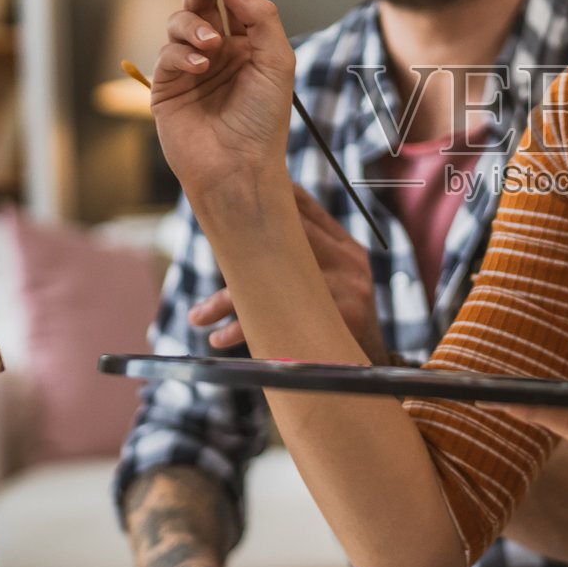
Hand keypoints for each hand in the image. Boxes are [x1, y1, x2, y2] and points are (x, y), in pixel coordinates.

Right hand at [150, 0, 296, 208]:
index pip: (234, 2)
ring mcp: (190, 68)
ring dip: (194, 25)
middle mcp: (217, 53)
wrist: (240, 166)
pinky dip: (182, 53)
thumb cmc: (264, 120)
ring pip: (180, 23)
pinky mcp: (167, 86)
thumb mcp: (277, 61)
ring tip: (212, 45)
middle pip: (201, 4)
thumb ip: (261, 18)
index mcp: (246, 46)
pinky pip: (167, 53)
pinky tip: (201, 66)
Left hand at [190, 186, 388, 363]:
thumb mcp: (335, 280)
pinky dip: (246, 328)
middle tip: (209, 247)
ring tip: (198, 317)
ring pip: (275, 280)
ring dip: (229, 299)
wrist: (369, 367)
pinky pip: (282, 318)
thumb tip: (243, 237)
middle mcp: (348, 258)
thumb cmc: (338, 319)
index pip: (303, 205)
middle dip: (239, 247)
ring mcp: (349, 284)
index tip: (229, 201)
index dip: (266, 199)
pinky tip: (221, 338)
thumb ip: (306, 254)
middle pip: (286, 236)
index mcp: (344, 245)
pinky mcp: (344, 315)